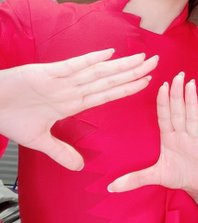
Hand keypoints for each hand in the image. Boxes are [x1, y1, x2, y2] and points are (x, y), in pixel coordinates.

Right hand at [0, 49, 157, 170]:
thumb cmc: (10, 116)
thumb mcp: (38, 140)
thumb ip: (61, 152)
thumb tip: (80, 167)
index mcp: (72, 102)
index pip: (107, 94)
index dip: (128, 87)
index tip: (147, 82)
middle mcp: (72, 88)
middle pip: (109, 79)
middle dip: (133, 72)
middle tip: (157, 62)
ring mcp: (62, 80)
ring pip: (97, 72)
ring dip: (120, 65)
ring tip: (141, 59)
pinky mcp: (47, 72)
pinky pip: (72, 66)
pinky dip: (90, 60)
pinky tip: (109, 54)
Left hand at [108, 72, 197, 207]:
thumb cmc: (179, 176)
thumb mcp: (155, 177)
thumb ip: (135, 179)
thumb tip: (110, 188)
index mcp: (169, 139)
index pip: (165, 117)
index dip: (163, 102)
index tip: (162, 85)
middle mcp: (183, 136)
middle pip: (179, 112)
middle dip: (177, 94)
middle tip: (178, 75)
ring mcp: (196, 141)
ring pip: (193, 118)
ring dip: (192, 102)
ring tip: (190, 85)